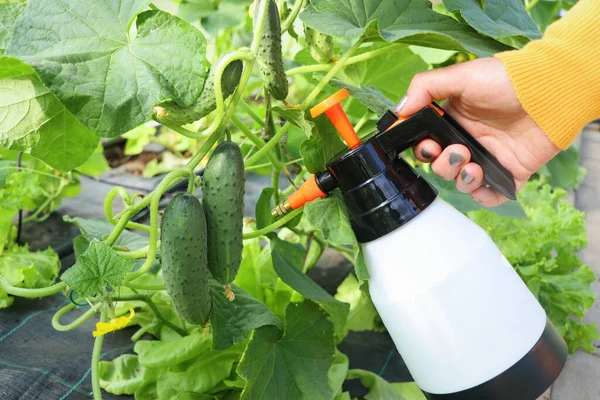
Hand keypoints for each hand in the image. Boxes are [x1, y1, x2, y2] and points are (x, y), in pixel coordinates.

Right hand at [397, 57, 559, 206]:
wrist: (548, 92)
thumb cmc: (505, 80)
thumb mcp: (460, 76)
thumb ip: (424, 87)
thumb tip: (399, 111)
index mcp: (453, 120)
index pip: (426, 142)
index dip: (422, 148)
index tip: (426, 145)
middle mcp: (468, 140)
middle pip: (440, 165)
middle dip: (442, 164)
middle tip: (456, 151)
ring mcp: (488, 158)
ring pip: (460, 182)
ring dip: (460, 178)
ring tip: (473, 164)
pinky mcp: (509, 172)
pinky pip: (489, 195)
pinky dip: (482, 195)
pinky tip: (483, 180)